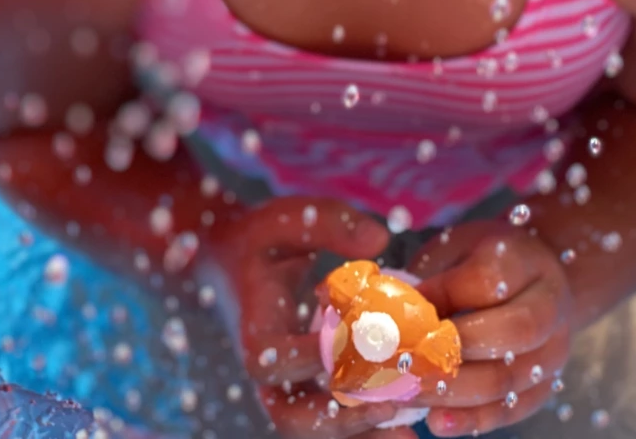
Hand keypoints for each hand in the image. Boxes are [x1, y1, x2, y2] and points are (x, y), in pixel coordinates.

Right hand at [200, 196, 418, 438]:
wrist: (229, 260)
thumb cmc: (262, 238)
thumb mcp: (286, 219)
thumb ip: (330, 224)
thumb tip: (379, 240)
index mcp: (256, 330)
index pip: (274, 360)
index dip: (312, 359)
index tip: (358, 346)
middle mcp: (267, 370)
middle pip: (291, 415)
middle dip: (340, 418)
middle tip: (386, 408)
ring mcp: (285, 385)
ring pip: (313, 429)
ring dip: (357, 433)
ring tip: (407, 437)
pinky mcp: (304, 388)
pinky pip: (329, 420)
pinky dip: (361, 425)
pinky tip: (403, 424)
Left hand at [407, 221, 572, 436]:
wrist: (541, 280)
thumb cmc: (487, 260)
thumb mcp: (461, 248)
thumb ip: (436, 274)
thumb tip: (397, 312)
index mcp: (527, 260)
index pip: (488, 281)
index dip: (442, 296)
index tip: (403, 308)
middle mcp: (550, 307)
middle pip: (510, 334)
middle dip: (452, 351)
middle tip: (404, 360)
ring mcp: (553, 352)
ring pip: (508, 380)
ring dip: (452, 393)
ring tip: (408, 393)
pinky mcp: (545, 387)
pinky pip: (510, 410)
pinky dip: (471, 420)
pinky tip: (436, 422)